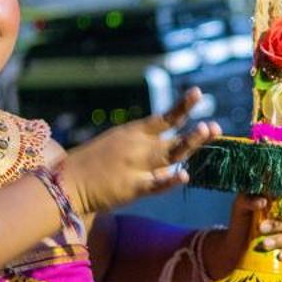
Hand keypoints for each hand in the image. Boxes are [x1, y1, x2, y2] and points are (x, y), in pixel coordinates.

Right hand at [59, 89, 218, 216]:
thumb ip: (142, 145)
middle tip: (214, 127)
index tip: (198, 94)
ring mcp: (136, 167)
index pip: (164, 118)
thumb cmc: (91, 163)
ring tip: (207, 132)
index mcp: (132, 133)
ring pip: (169, 156)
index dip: (182, 107)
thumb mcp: (116, 144)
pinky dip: (170, 180)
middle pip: (173, 138)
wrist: (66, 181)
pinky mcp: (131, 188)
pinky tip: (185, 175)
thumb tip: (170, 147)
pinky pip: (155, 184)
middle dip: (195, 134)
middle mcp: (137, 147)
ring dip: (189, 144)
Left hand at [204, 196, 281, 278]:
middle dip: (279, 226)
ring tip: (265, 244)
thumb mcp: (241, 206)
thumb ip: (248, 200)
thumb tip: (262, 202)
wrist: (238, 246)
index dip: (281, 209)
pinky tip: (281, 257)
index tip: (264, 220)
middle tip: (261, 229)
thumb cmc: (243, 221)